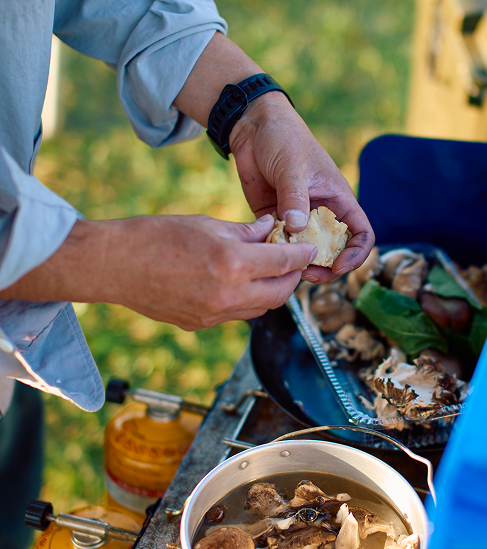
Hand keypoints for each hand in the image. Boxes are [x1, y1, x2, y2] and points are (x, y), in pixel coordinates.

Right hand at [0, 215, 316, 329]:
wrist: (114, 266)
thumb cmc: (156, 236)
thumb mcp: (206, 224)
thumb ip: (244, 232)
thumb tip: (270, 230)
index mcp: (232, 264)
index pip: (283, 263)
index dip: (301, 255)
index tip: (309, 248)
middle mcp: (228, 295)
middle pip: (279, 294)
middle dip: (291, 278)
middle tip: (293, 263)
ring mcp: (214, 315)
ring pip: (260, 309)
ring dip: (271, 292)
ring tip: (269, 273)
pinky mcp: (200, 325)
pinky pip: (236, 315)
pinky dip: (246, 301)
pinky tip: (240, 284)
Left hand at [229, 94, 374, 282]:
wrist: (252, 126)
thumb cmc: (284, 138)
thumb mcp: (292, 167)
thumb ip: (294, 198)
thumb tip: (295, 228)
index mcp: (338, 199)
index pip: (360, 233)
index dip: (355, 254)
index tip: (338, 266)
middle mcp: (321, 212)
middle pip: (333, 250)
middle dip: (324, 266)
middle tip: (307, 274)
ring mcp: (297, 217)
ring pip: (304, 250)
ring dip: (298, 262)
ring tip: (286, 267)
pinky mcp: (274, 218)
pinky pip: (279, 243)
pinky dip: (275, 251)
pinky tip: (265, 251)